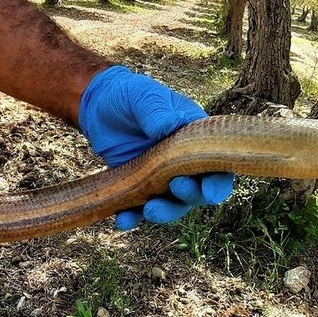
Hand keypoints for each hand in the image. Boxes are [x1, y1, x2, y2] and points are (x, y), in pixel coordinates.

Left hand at [78, 65, 233, 229]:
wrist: (99, 107)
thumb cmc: (131, 96)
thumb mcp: (143, 96)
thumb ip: (157, 110)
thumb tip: (171, 125)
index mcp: (197, 140)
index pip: (218, 166)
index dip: (218, 181)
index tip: (207, 188)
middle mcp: (184, 164)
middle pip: (199, 191)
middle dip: (191, 196)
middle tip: (174, 187)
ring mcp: (161, 179)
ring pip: (172, 205)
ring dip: (164, 212)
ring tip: (148, 210)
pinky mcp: (138, 188)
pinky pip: (139, 210)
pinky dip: (132, 218)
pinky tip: (122, 220)